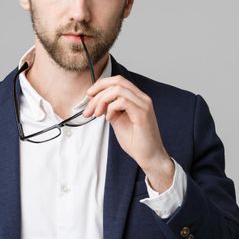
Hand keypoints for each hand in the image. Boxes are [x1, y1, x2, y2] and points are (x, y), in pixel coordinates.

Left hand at [83, 75, 174, 191]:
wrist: (149, 156)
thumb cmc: (136, 141)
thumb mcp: (118, 121)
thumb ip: (110, 109)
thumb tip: (98, 102)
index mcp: (137, 98)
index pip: (118, 81)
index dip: (101, 85)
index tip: (89, 95)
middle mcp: (142, 98)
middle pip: (117, 81)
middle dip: (98, 91)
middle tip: (89, 107)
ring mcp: (143, 104)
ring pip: (118, 89)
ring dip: (102, 100)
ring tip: (97, 114)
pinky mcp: (142, 114)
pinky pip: (123, 101)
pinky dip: (111, 108)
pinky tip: (109, 118)